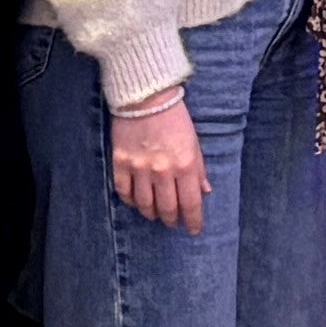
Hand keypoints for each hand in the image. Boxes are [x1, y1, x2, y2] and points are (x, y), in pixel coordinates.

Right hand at [109, 90, 209, 232]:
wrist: (146, 96)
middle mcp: (162, 171)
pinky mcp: (120, 162)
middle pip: (167, 208)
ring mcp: (139, 168)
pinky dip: (130, 200)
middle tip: (173, 223)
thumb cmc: (175, 117)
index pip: (191, 203)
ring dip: (151, 214)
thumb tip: (205, 191)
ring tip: (155, 215)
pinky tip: (135, 201)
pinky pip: (124, 191)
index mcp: (185, 165)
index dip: (193, 221)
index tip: (194, 230)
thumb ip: (199, 169)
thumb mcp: (194, 142)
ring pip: (144, 204)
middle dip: (171, 220)